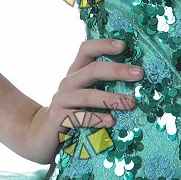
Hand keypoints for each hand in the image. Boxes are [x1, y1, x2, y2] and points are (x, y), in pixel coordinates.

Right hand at [21, 37, 142, 164]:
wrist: (41, 135)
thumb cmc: (72, 112)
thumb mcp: (85, 94)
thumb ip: (102, 85)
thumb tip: (135, 78)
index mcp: (76, 73)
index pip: (86, 49)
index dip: (104, 44)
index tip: (124, 45)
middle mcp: (68, 83)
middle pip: (92, 69)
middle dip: (117, 70)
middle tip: (139, 73)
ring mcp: (62, 100)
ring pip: (88, 95)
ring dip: (112, 98)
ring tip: (131, 102)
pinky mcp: (59, 119)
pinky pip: (79, 118)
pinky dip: (96, 119)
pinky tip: (111, 121)